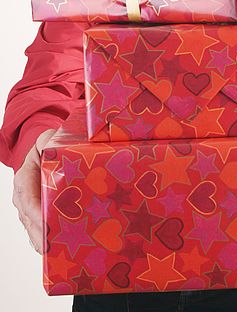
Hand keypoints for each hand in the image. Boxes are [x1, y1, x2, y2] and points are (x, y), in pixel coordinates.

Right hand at [12, 129, 56, 253]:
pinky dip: (45, 240)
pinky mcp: (38, 213)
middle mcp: (23, 194)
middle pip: (28, 217)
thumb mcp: (48, 139)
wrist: (46, 150)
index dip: (34, 211)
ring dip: (41, 240)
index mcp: (24, 177)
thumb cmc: (48, 145)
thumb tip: (53, 149)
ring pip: (32, 226)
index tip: (45, 223)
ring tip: (53, 253)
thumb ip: (49, 142)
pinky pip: (38, 228)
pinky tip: (55, 252)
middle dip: (38, 232)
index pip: (26, 197)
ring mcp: (29, 206)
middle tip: (49, 246)